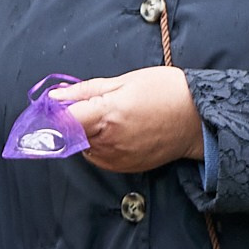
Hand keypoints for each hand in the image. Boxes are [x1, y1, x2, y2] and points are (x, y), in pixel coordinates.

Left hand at [53, 67, 203, 175]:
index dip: (51, 114)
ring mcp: (116, 158)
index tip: (50, 108)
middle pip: (69, 135)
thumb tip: (56, 97)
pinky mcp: (123, 167)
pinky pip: (98, 157)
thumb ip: (85, 91)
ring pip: (82, 147)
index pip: (62, 122)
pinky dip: (99, 144)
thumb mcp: (125, 81)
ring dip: (86, 133)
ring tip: (111, 116)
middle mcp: (108, 141)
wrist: (198, 119)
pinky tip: (118, 130)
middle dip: (71, 121)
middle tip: (88, 105)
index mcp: (107, 115)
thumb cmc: (166, 92)